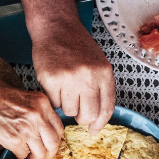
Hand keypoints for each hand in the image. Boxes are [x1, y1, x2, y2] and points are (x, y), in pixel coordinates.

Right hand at [0, 78, 63, 158]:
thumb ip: (39, 111)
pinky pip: (23, 154)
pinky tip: (14, 146)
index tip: (50, 143)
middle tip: (42, 154)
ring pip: (41, 153)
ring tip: (29, 154)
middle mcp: (37, 115)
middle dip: (49, 152)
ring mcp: (26, 128)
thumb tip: (48, 131)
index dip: (55, 139)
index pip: (59, 128)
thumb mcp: (26, 97)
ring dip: (35, 157)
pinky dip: (20, 153)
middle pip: (54, 143)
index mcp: (42, 102)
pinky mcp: (13, 139)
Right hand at [31, 17, 115, 133]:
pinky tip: (55, 84)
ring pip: (69, 111)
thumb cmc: (76, 46)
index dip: (100, 123)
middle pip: (88, 115)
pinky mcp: (51, 79)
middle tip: (76, 108)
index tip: (94, 130)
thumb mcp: (98, 64)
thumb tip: (97, 120)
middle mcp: (89, 76)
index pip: (106, 108)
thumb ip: (100, 88)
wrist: (56, 27)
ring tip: (64, 88)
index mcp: (104, 73)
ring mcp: (70, 78)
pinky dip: (53, 98)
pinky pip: (54, 103)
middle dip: (81, 117)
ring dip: (66, 105)